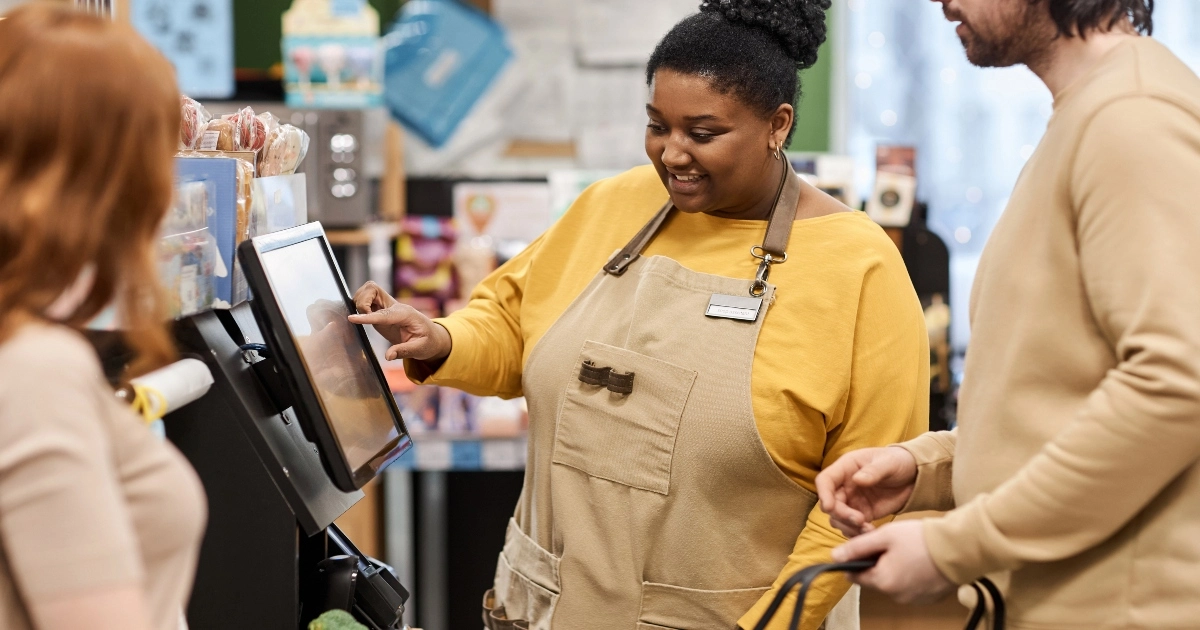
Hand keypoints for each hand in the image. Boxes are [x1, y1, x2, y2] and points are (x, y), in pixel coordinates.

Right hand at [348, 282, 450, 361]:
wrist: (431, 336)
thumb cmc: (428, 342)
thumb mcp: (420, 349)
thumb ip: (404, 351)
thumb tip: (388, 356)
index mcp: (406, 314)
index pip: (383, 314)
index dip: (367, 316)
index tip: (352, 318)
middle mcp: (395, 306)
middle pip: (373, 289)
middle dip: (362, 301)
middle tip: (362, 319)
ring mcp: (388, 306)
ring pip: (368, 291)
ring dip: (360, 301)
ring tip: (363, 318)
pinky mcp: (382, 309)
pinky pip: (367, 298)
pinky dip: (360, 304)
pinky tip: (362, 316)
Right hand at [816, 446, 917, 536]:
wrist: (913, 476)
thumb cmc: (898, 462)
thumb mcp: (889, 463)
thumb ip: (874, 471)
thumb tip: (857, 480)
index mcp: (846, 468)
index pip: (825, 480)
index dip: (823, 494)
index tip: (830, 508)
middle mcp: (844, 486)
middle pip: (830, 503)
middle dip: (841, 515)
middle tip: (860, 521)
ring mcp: (852, 502)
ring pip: (838, 518)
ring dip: (848, 526)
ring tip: (868, 529)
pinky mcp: (862, 515)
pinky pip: (852, 527)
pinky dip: (857, 533)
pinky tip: (871, 533)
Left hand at [832, 520, 954, 604]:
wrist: (959, 548)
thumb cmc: (921, 539)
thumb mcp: (884, 536)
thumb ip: (857, 547)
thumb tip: (834, 556)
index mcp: (882, 582)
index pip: (855, 576)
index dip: (855, 561)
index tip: (863, 548)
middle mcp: (896, 596)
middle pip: (875, 579)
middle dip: (877, 563)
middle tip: (891, 545)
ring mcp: (913, 600)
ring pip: (893, 583)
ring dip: (894, 570)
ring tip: (907, 551)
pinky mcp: (928, 599)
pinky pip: (910, 588)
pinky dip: (911, 576)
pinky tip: (919, 561)